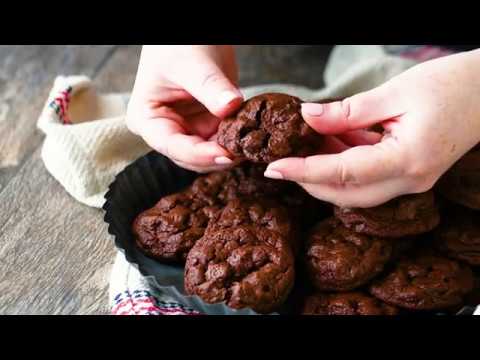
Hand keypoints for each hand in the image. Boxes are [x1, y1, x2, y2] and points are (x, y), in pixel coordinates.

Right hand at [126, 45, 242, 171]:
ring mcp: (187, 130)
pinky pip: (223, 141)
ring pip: (209, 154)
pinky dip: (236, 141)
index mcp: (147, 119)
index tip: (226, 153)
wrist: (192, 34)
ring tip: (250, 144)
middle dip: (217, 157)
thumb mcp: (193, 64)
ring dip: (230, 151)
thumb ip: (211, 87)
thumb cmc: (179, 43)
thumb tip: (231, 105)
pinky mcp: (207, 126)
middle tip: (245, 151)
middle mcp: (165, 131)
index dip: (201, 154)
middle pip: (192, 157)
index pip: (173, 146)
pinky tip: (250, 136)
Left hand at [264, 49, 479, 207]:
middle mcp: (410, 180)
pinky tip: (333, 140)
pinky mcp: (409, 173)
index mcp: (408, 160)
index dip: (304, 172)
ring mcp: (411, 181)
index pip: (343, 175)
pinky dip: (345, 162)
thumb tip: (307, 118)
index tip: (274, 169)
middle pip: (346, 193)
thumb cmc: (451, 85)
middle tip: (283, 160)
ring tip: (307, 143)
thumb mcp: (395, 92)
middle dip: (310, 179)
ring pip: (355, 190)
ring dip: (326, 170)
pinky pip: (369, 177)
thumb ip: (347, 112)